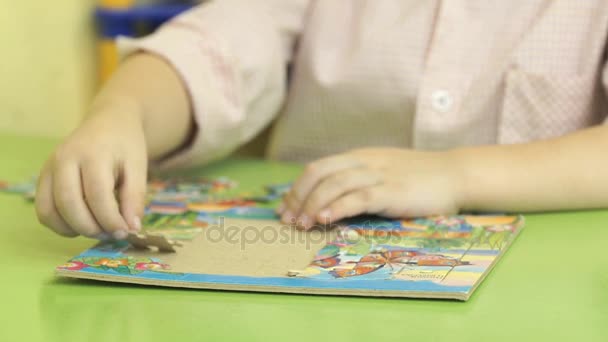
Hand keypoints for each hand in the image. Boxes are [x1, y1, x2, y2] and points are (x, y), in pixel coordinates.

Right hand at [35, 100, 147, 238]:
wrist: (109, 122)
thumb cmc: (126, 145)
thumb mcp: (138, 167)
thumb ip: (134, 198)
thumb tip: (131, 229)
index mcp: (93, 153)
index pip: (96, 194)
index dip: (110, 219)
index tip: (125, 232)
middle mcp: (65, 158)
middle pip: (69, 203)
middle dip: (91, 227)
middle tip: (112, 234)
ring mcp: (49, 167)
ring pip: (50, 210)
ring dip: (74, 229)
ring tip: (99, 229)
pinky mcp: (43, 177)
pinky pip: (43, 210)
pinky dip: (60, 225)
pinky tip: (82, 224)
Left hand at [278, 148, 464, 228]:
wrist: (455, 174)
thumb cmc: (418, 178)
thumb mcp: (382, 172)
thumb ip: (358, 181)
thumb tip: (328, 201)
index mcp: (359, 158)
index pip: (318, 168)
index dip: (297, 188)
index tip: (286, 208)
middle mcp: (364, 162)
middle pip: (318, 172)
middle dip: (298, 196)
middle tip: (288, 219)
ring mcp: (379, 175)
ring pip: (335, 184)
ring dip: (313, 204)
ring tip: (302, 224)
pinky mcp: (393, 191)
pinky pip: (359, 197)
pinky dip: (338, 207)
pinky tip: (325, 220)